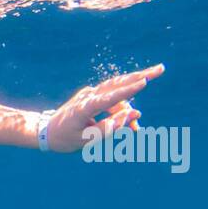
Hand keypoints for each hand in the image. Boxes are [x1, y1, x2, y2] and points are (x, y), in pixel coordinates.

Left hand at [45, 64, 164, 151]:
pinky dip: (122, 110)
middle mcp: (87, 97)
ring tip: (137, 129)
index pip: (109, 97)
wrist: (46, 132)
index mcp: (84, 108)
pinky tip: (127, 125)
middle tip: (161, 68)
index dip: (127, 90)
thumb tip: (134, 115)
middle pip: (117, 83)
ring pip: (116, 93)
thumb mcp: (87, 140)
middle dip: (140, 76)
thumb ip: (111, 128)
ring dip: (131, 107)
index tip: (144, 82)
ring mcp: (90, 94)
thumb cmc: (65, 138)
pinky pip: (112, 101)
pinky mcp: (92, 97)